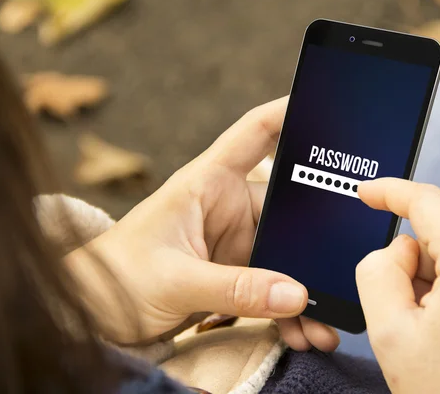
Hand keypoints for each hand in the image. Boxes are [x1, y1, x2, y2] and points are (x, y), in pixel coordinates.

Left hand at [69, 98, 338, 350]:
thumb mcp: (174, 280)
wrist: (94, 315)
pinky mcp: (234, 275)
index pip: (255, 134)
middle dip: (317, 242)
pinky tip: (304, 333)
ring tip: (325, 325)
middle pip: (289, 209)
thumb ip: (234, 288)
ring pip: (287, 256)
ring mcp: (234, 244)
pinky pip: (273, 288)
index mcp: (207, 183)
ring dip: (307, 289)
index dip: (289, 113)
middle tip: (345, 270)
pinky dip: (289, 311)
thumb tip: (295, 295)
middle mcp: (226, 207)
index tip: (329, 107)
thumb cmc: (116, 277)